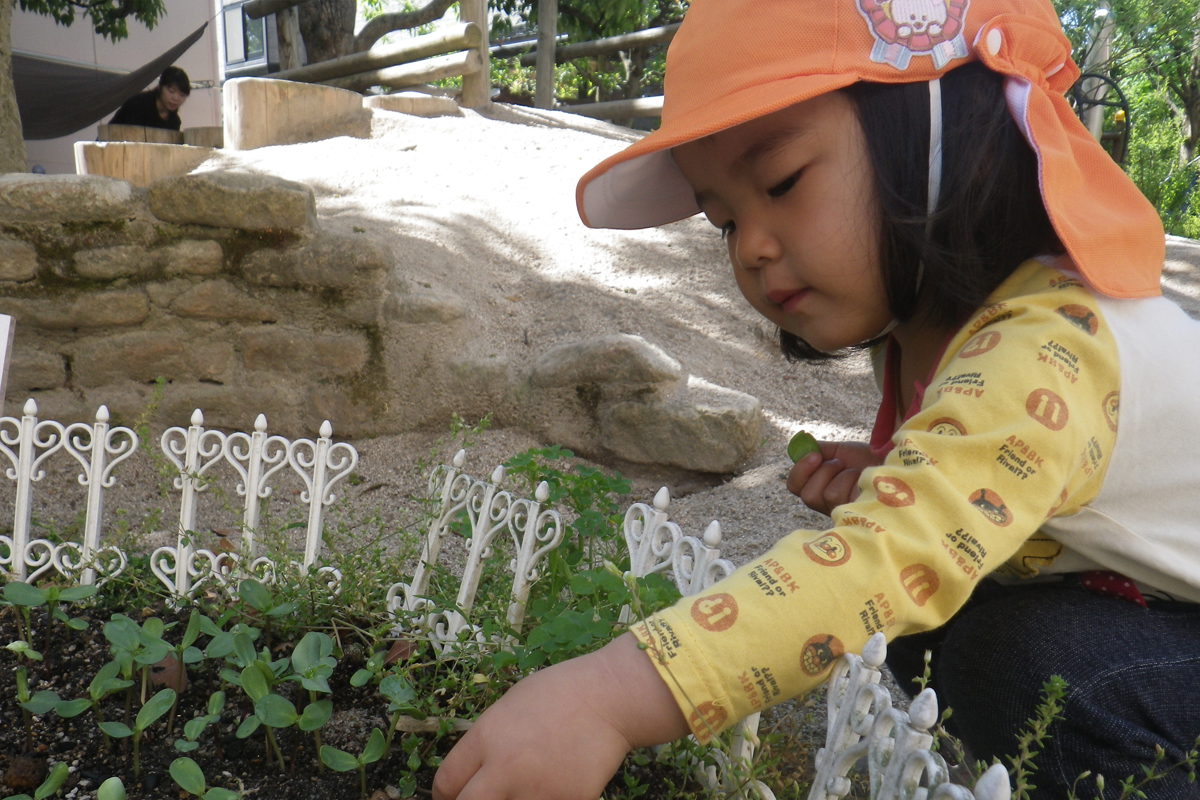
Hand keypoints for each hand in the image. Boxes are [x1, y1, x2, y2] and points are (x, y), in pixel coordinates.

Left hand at [433, 633, 688, 799]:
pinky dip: (544, 799)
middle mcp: (504, 770)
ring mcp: (535, 791)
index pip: (446, 783)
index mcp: (486, 738)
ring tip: (520, 787)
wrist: (609, 698)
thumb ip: (487, 742)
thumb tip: (475, 772)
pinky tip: (553, 784)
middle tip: (478, 799)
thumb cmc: (558, 692)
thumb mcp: (508, 707)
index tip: (452, 796)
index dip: (445, 795)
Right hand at [787, 441, 881, 514]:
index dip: (799, 471)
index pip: (796, 486)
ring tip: (855, 471)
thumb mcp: (842, 451)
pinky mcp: (852, 514)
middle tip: (839, 462)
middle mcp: (828, 503)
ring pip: (823, 494)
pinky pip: (837, 496)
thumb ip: (821, 449)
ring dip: (840, 475)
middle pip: (807, 495)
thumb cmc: (871, 460)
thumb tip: (802, 442)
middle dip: (822, 472)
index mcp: (821, 486)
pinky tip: (863, 480)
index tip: (815, 456)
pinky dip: (849, 481)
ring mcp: (841, 511)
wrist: (894, 463)